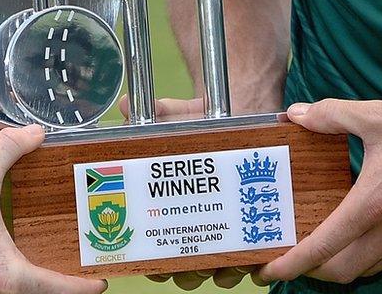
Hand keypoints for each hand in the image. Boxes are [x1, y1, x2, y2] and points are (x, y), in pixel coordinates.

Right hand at [0, 125, 106, 293]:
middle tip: (73, 263)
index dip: (83, 287)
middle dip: (56, 282)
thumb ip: (8, 149)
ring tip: (41, 256)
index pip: (58, 291)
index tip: (101, 282)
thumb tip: (35, 133)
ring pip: (6, 293)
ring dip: (23, 279)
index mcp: (6, 277)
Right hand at [136, 99, 256, 288]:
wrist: (246, 109)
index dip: (157, 263)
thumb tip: (125, 107)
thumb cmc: (204, 122)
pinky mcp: (257, 227)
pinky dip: (253, 263)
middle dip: (189, 274)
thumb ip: (155, 114)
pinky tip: (254, 259)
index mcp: (174, 208)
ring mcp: (229, 230)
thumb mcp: (179, 117)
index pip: (160, 250)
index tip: (157, 265)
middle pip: (189, 269)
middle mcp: (199, 225)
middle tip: (193, 266)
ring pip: (220, 270)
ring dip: (221, 273)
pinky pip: (254, 257)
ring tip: (225, 264)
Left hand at [258, 99, 381, 283]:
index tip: (268, 271)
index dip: (290, 265)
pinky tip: (371, 227)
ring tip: (326, 242)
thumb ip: (333, 116)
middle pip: (341, 272)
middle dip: (312, 271)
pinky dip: (373, 252)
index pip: (321, 250)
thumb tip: (298, 114)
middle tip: (293, 255)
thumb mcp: (378, 115)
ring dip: (343, 263)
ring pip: (369, 268)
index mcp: (372, 205)